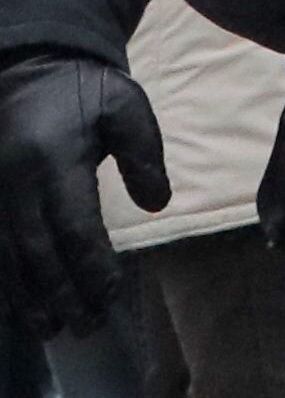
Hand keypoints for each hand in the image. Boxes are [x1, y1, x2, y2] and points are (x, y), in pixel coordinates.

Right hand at [0, 55, 165, 336]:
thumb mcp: (126, 107)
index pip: (74, 226)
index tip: (112, 292)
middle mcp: (14, 183)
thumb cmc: (84, 91)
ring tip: (50, 330)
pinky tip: (19, 305)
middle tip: (84, 327)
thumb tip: (157, 204)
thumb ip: (145, 156)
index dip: (92, 265)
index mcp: (53, 162)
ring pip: (8, 257)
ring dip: (29, 297)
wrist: (28, 67)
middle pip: (37, 252)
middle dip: (61, 294)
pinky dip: (6, 279)